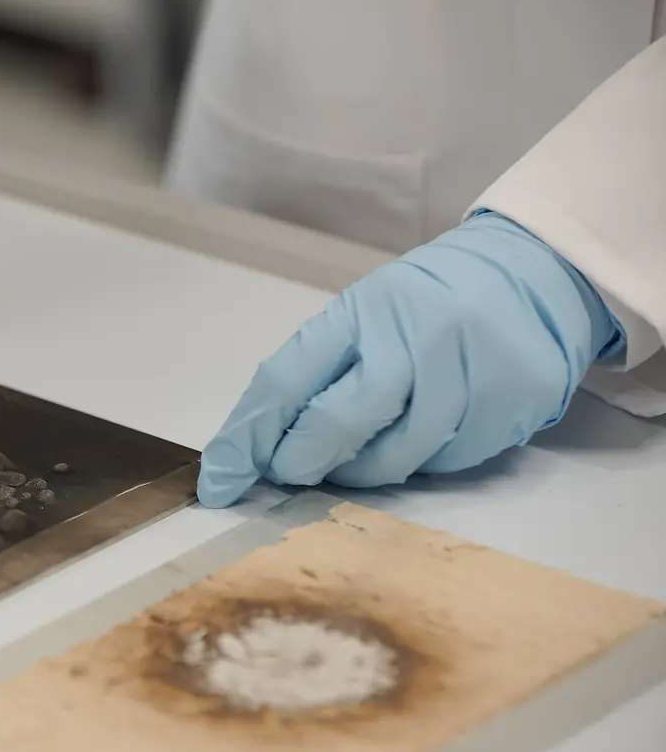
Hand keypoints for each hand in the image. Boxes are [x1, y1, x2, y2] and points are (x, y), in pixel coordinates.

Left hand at [197, 212, 622, 506]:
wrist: (533, 271)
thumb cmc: (427, 304)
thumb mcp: (366, 313)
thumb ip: (319, 373)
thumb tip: (260, 448)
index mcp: (361, 311)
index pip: (285, 379)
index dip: (245, 438)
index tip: (218, 480)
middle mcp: (413, 337)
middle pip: (337, 423)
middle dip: (300, 461)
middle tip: (290, 473)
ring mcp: (467, 370)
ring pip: (395, 457)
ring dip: (361, 472)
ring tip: (359, 455)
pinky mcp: (510, 403)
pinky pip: (449, 462)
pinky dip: (424, 463)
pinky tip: (427, 435)